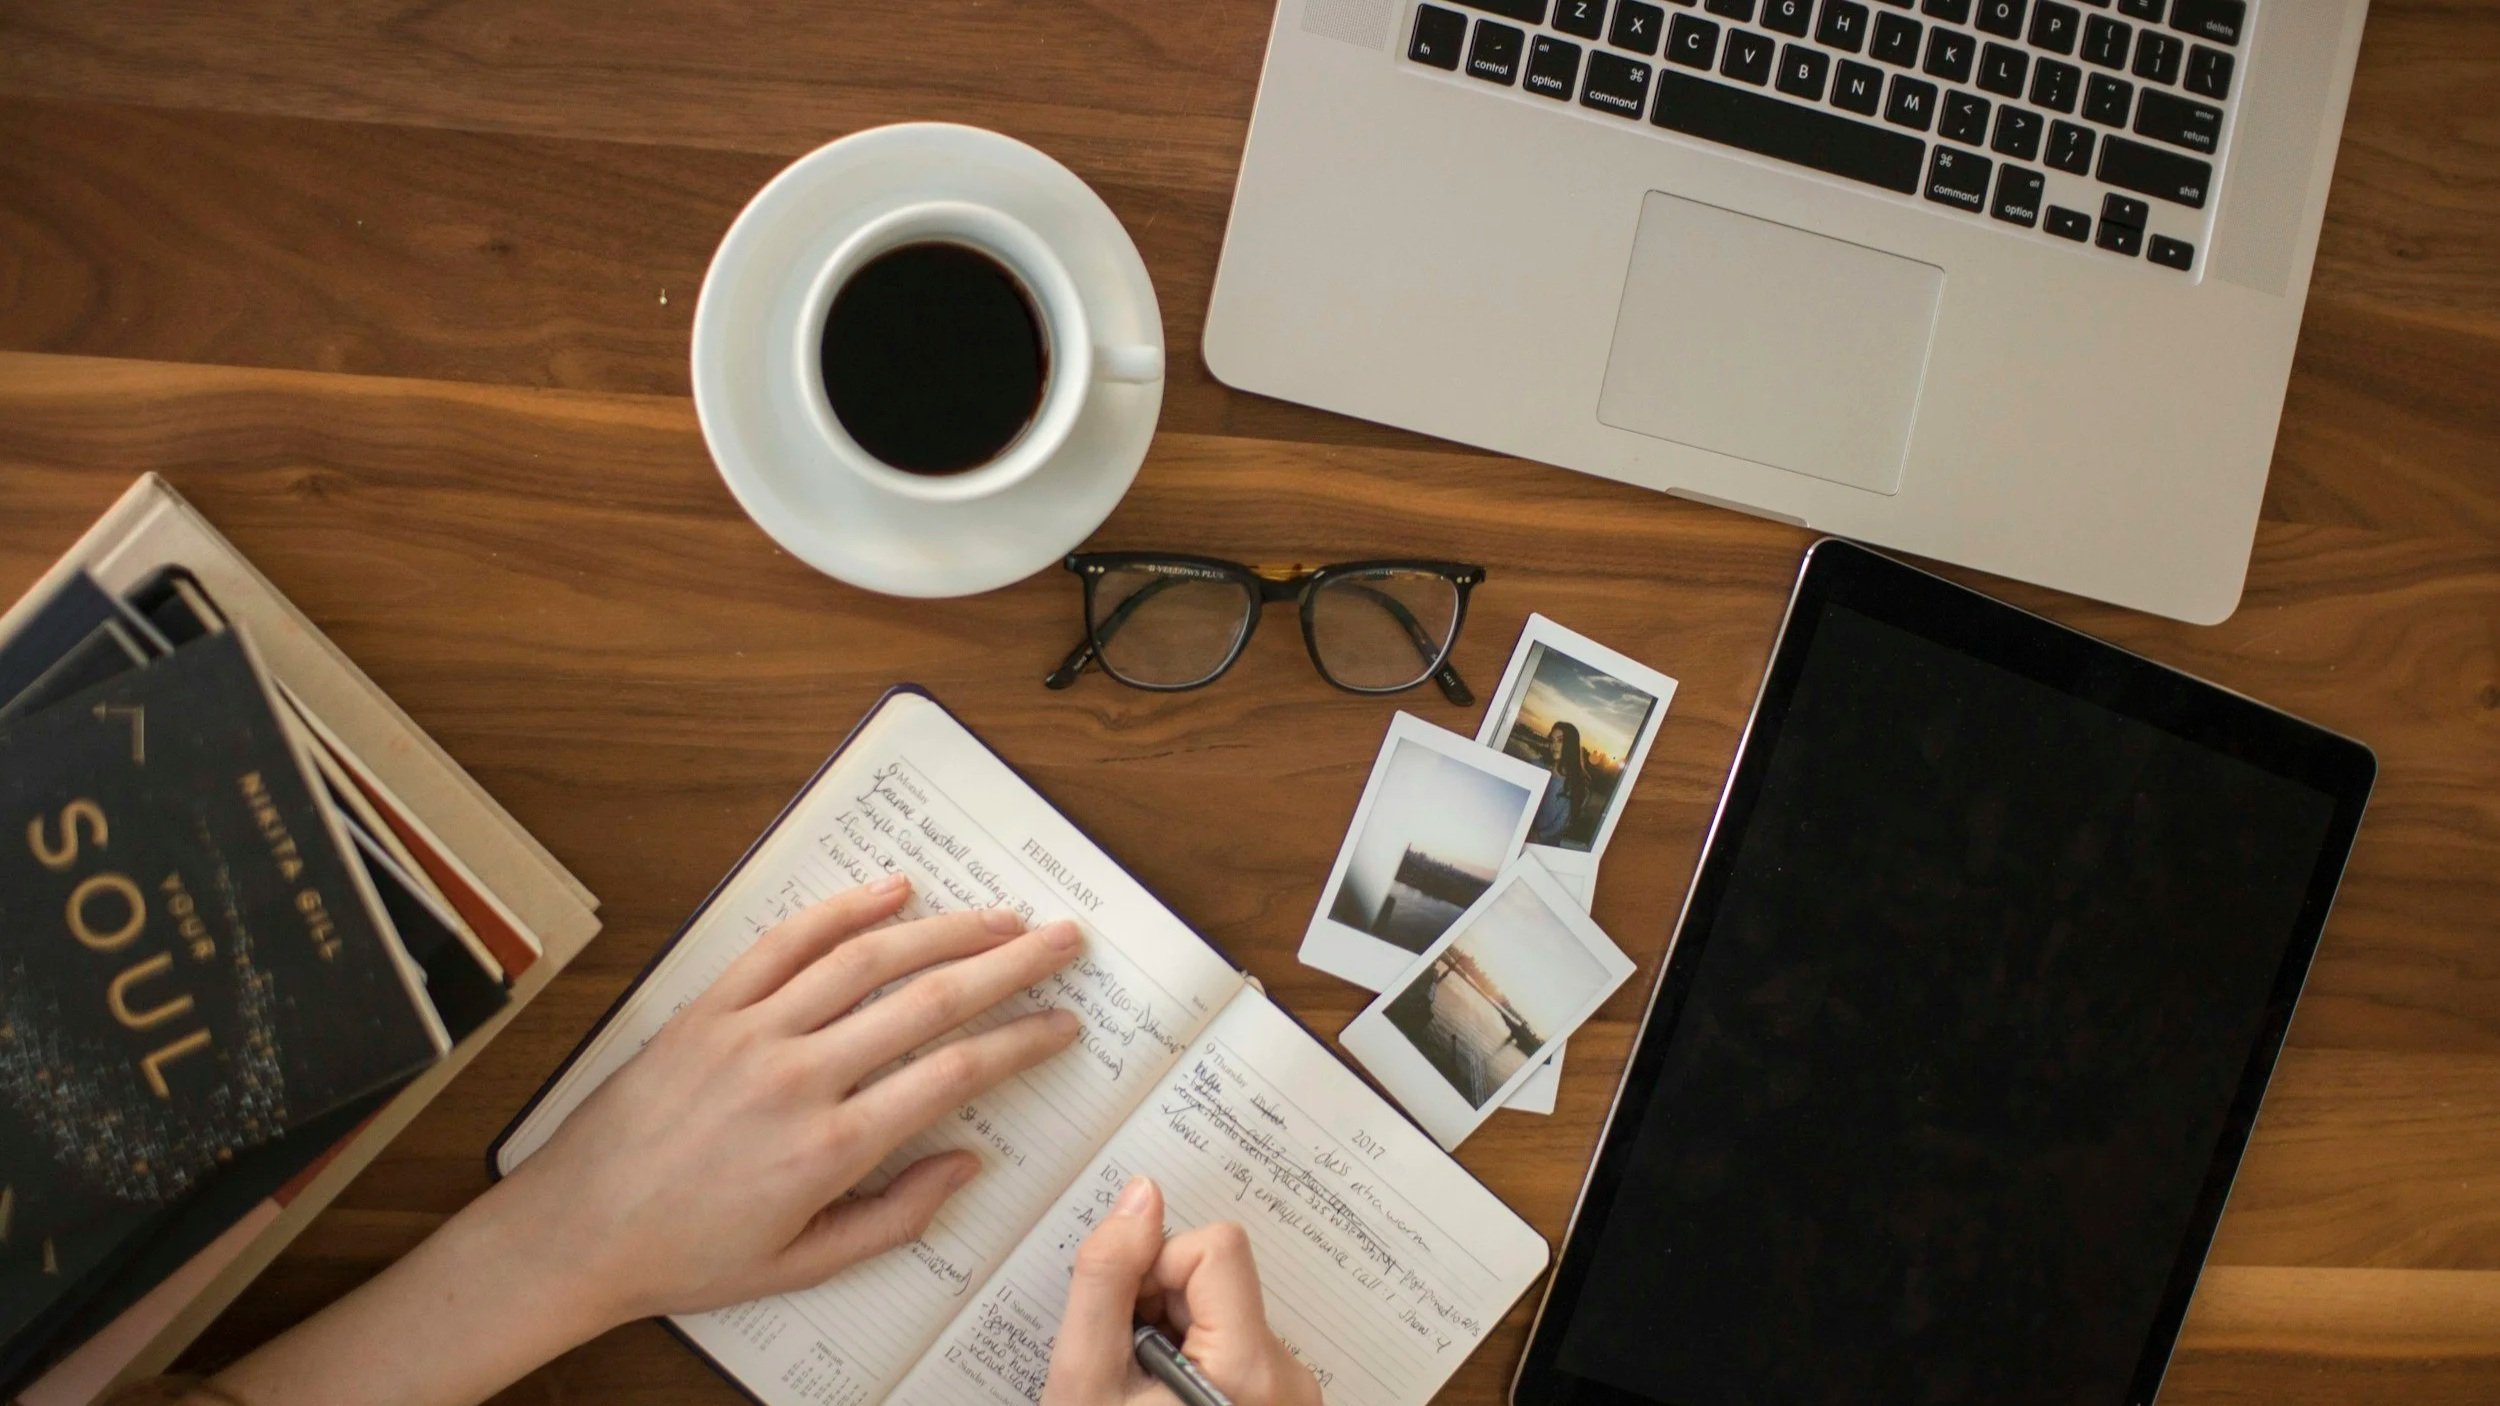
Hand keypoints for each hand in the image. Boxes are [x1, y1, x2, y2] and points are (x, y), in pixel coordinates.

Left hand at [491, 874, 1084, 1328]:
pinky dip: (842, 909)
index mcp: (829, 1149)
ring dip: (945, 929)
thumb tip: (967, 1164)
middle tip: (1062, 941)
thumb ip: (895, 1216)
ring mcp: (750, 1033)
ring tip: (1000, 916)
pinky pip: (784, 943)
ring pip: (866, 959)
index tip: (1062, 1024)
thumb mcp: (804, 1265)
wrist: (575, 1232)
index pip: (954, 1074)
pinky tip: (893, 891)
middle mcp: (797, 1078)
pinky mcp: (709, 1008)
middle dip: (1009, 965)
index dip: (1021, 1042)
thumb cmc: (687, 1255)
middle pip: (928, 1000)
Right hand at [1043, 1177, 1324, 1405]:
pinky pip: (1236, 1346)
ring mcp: (1293, 1395)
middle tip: (1126, 1369)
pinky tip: (1165, 1404)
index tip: (1126, 1324)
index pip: (1215, 1247)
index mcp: (1251, 1368)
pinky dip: (1193, 1362)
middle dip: (1159, 1306)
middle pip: (1218, 1279)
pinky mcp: (1284, 1404)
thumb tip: (1141, 1195)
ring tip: (1143, 1395)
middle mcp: (1290, 1378)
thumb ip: (1106, 1279)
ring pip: (1222, 1312)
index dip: (1155, 1270)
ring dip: (1173, 1336)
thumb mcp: (1085, 1380)